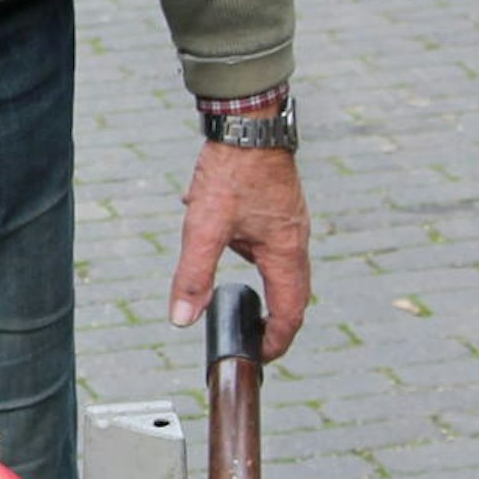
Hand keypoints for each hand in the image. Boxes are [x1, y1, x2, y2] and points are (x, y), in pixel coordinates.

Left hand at [167, 146, 310, 359]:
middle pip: (293, 293)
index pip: (290, 313)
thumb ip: (193, 276)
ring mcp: (290, 221)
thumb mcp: (204, 227)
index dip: (277, 341)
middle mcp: (296, 240)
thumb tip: (182, 319)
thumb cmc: (232, 171)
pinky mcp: (278, 205)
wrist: (248, 122)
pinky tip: (217, 230)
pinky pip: (269, 239)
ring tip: (231, 291)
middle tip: (255, 337)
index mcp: (285, 253)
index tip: (261, 356)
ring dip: (261, 283)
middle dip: (275, 319)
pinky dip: (248, 249)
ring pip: (280, 264)